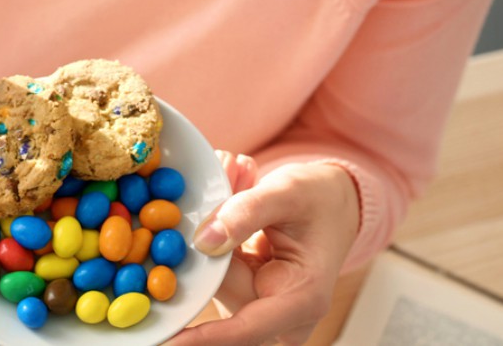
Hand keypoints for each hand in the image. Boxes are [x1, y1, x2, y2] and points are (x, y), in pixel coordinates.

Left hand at [168, 152, 359, 344]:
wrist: (332, 201)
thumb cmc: (318, 198)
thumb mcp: (287, 192)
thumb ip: (246, 212)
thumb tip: (203, 243)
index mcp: (303, 299)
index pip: (246, 329)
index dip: (204, 336)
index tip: (170, 340)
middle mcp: (283, 317)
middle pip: (223, 291)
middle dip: (212, 239)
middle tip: (229, 174)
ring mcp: (262, 311)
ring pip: (215, 278)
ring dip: (217, 230)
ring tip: (243, 181)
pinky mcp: (245, 298)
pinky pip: (216, 272)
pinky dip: (219, 238)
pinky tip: (240, 197)